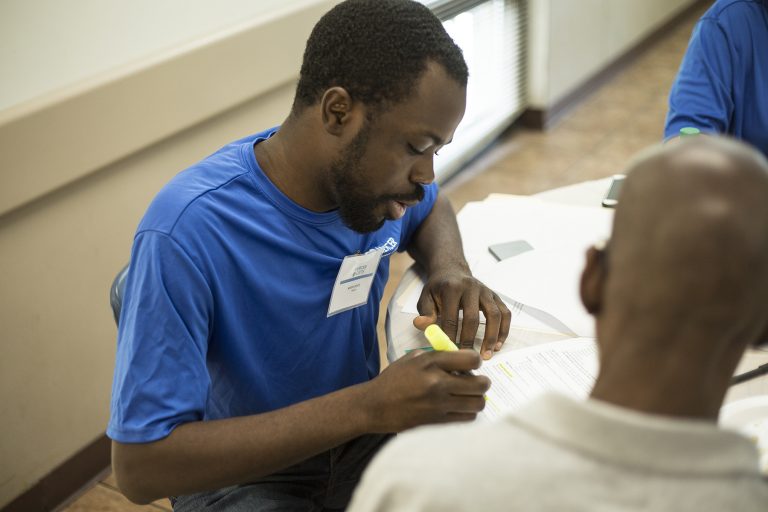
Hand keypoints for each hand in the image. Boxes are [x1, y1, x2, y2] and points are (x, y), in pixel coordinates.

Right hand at [360, 350, 489, 431]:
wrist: (374, 406)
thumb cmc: (393, 380)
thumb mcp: (412, 358)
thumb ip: (438, 357)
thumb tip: (462, 361)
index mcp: (431, 362)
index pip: (471, 359)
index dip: (475, 362)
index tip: (471, 365)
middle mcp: (437, 383)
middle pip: (480, 384)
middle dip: (483, 382)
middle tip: (476, 382)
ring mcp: (438, 405)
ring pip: (477, 403)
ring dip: (477, 399)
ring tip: (468, 397)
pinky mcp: (437, 422)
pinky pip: (467, 418)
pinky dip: (468, 413)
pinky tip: (459, 408)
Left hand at [413, 269, 510, 358]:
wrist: (452, 271)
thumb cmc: (438, 288)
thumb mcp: (426, 297)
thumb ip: (425, 312)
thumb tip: (422, 324)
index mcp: (452, 288)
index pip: (451, 316)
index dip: (451, 336)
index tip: (449, 352)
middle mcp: (472, 287)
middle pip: (473, 317)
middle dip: (470, 340)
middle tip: (467, 357)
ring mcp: (486, 291)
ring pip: (494, 315)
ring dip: (491, 337)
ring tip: (486, 355)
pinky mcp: (496, 296)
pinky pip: (505, 314)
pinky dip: (504, 330)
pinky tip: (498, 345)